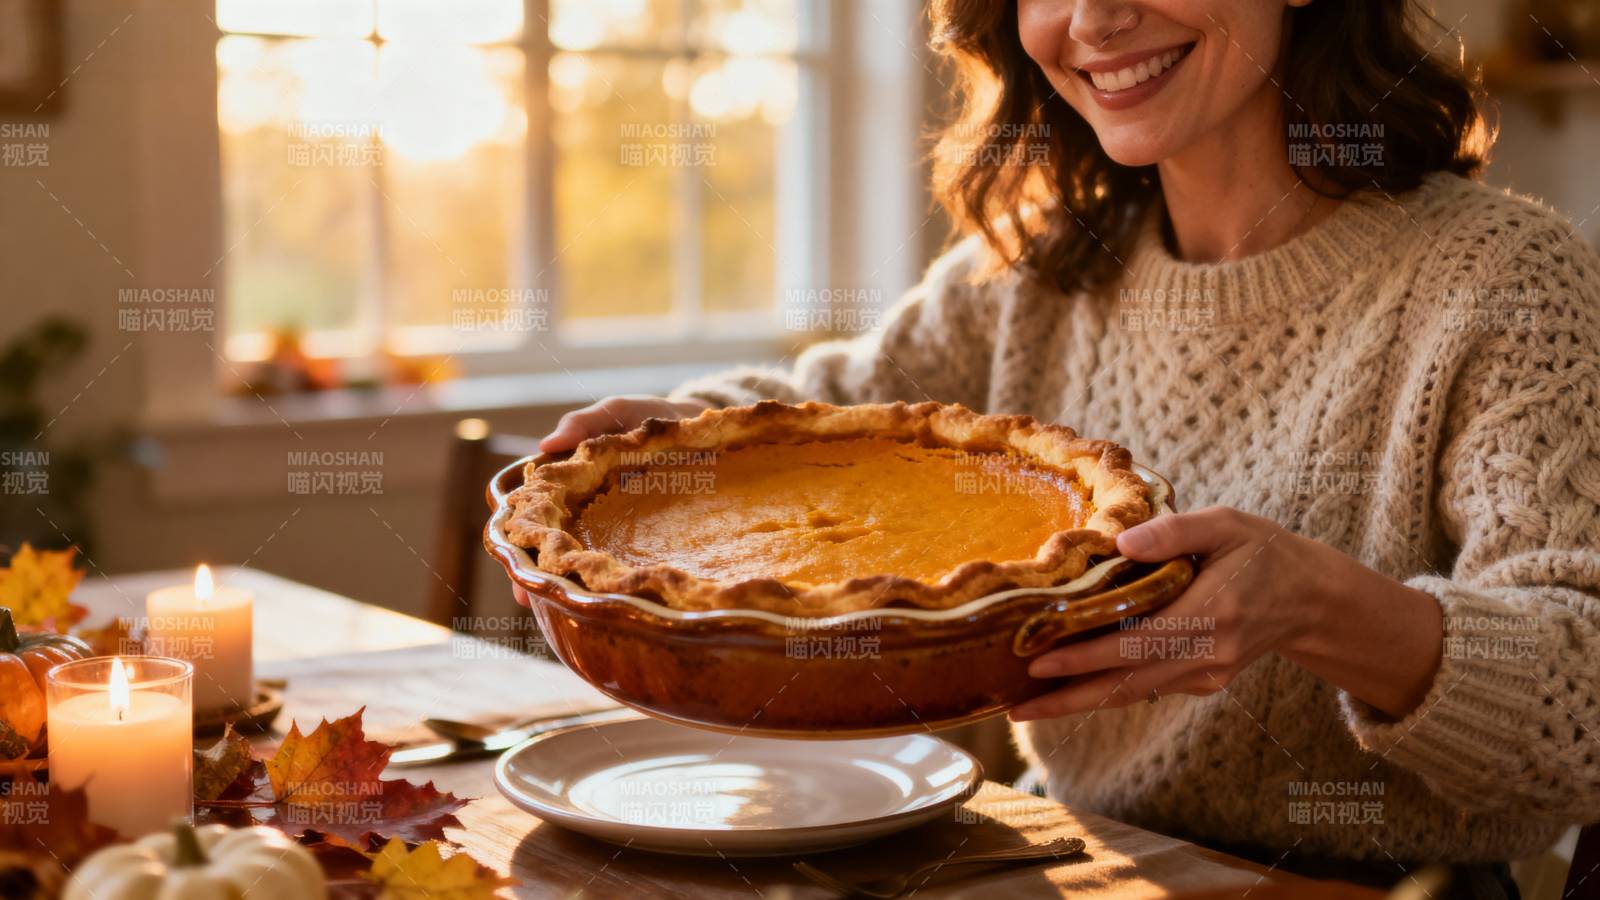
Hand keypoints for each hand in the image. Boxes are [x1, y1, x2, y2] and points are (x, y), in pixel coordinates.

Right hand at [520, 395, 715, 608]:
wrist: (707, 431)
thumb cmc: (652, 419)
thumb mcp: (619, 413)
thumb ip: (588, 423)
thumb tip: (547, 444)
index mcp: (574, 485)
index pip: (536, 517)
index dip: (521, 541)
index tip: (514, 563)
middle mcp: (590, 514)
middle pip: (555, 550)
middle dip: (540, 575)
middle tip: (528, 598)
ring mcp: (620, 531)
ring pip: (588, 565)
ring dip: (573, 587)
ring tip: (558, 609)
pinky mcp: (653, 541)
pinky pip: (632, 565)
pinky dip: (621, 584)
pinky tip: (615, 602)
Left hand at [1009, 505, 1441, 722]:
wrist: (1308, 598)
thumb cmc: (1261, 551)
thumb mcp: (1226, 524)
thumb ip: (1174, 530)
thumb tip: (1121, 543)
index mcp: (1212, 613)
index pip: (1137, 643)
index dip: (1086, 656)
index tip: (1040, 660)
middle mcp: (1207, 654)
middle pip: (1126, 684)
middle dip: (1068, 697)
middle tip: (1014, 703)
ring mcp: (1205, 675)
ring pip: (1131, 694)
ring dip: (1079, 701)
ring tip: (1025, 704)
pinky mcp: (1201, 683)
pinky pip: (1144, 689)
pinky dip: (1104, 691)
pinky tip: (1064, 688)